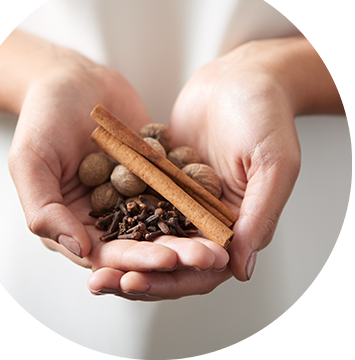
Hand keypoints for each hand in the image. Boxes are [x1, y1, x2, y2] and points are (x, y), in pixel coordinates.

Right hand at [8, 48, 229, 280]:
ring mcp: (135, 194)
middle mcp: (108, 215)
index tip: (166, 261)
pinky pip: (178, 188)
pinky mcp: (155, 173)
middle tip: (209, 258)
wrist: (72, 80)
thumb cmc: (42, 118)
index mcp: (75, 223)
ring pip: (167, 222)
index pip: (108, 254)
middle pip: (144, 244)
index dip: (137, 262)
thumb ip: (45, 210)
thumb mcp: (30, 162)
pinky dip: (198, 199)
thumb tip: (80, 250)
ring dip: (194, 234)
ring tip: (221, 241)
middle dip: (177, 253)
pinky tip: (222, 207)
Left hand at [86, 39, 301, 300]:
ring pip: (148, 232)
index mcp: (235, 224)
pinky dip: (116, 208)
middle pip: (168, 256)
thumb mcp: (273, 164)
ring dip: (120, 246)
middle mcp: (205, 216)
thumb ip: (259, 217)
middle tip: (99, 281)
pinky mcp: (162, 175)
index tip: (134, 283)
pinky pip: (137, 197)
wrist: (242, 76)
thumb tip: (241, 271)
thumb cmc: (266, 116)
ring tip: (87, 256)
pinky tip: (88, 215)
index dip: (169, 282)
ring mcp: (181, 196)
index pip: (201, 270)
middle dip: (134, 271)